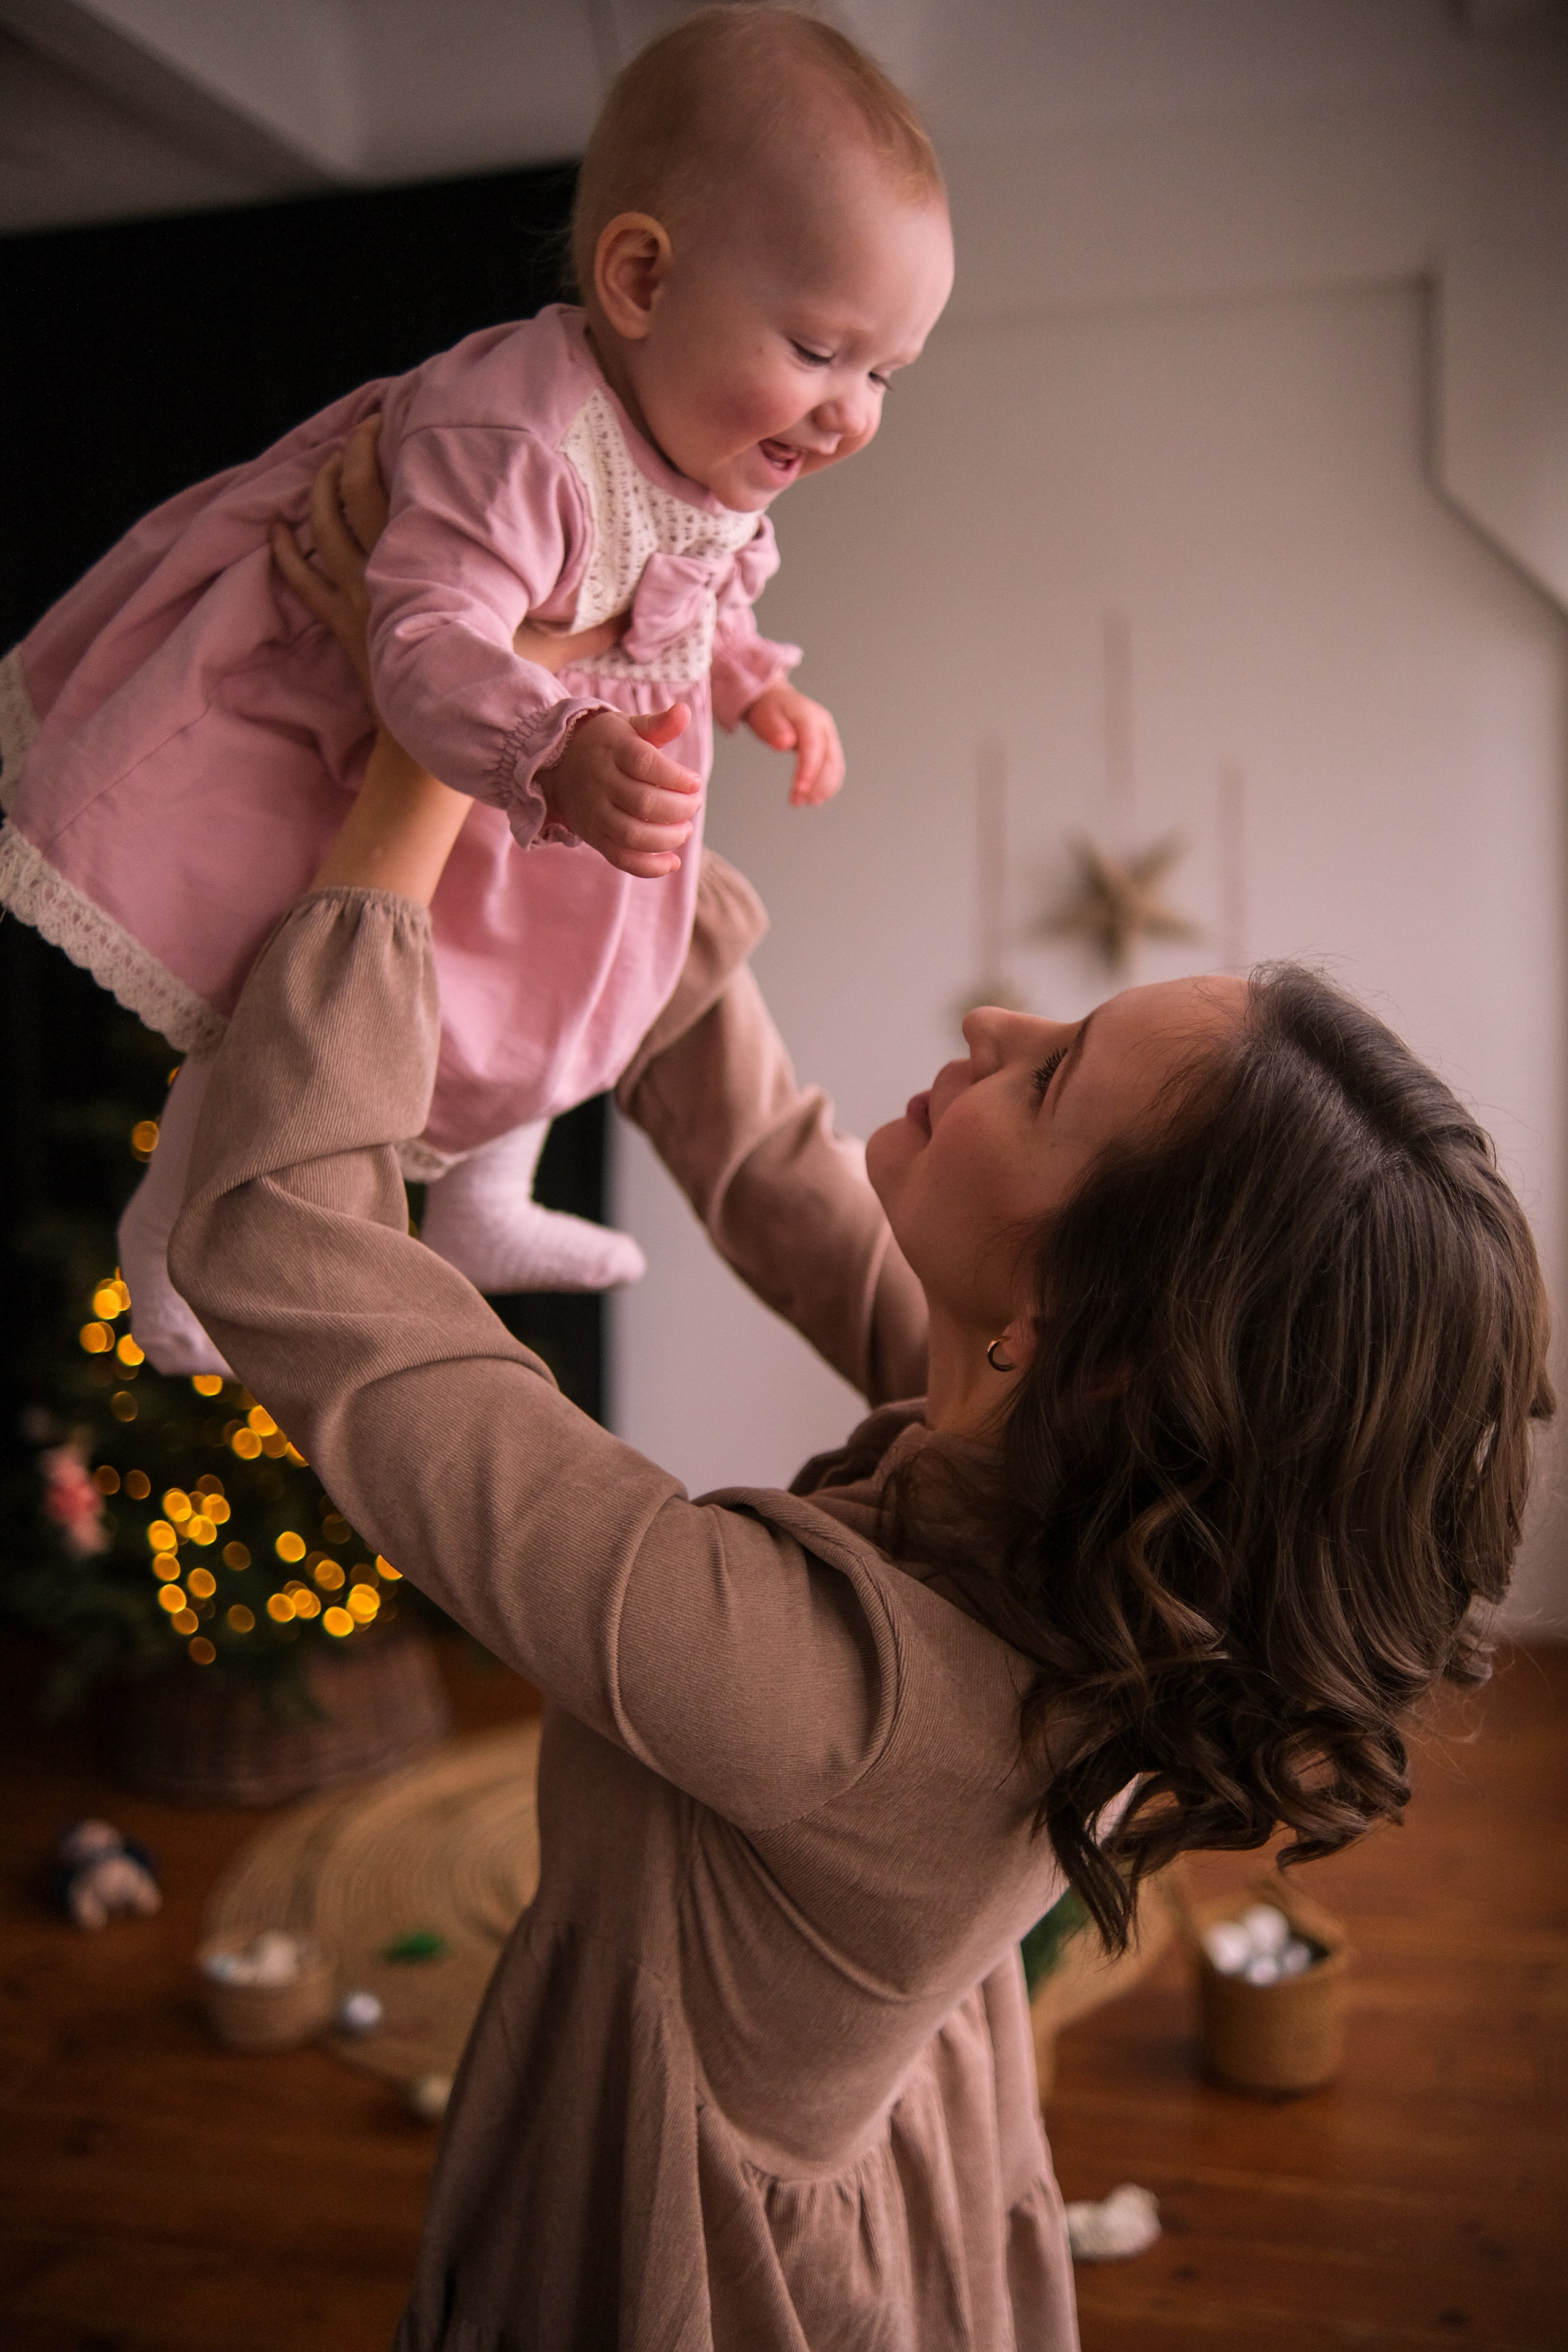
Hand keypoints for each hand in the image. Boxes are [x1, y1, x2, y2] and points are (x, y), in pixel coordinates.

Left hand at [273, 416, 626, 692]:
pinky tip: (276, 529)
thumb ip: (595, 628)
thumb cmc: (493, 689)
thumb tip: (646, 615)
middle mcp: (391, 569)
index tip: (404, 416)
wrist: (435, 742)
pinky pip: (300, 579)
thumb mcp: (550, 652)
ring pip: (323, 525)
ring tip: (325, 464)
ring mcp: (360, 597)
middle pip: (357, 491)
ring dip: (319, 490)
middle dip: (359, 450)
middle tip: (371, 424)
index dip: (400, 447)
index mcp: (439, 562)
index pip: (408, 488)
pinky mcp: (342, 625)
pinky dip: (284, 550)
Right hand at [542, 704, 699, 879]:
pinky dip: (650, 867)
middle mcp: (600, 782)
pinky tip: (673, 863)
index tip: (695, 782)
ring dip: (667, 838)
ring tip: (685, 830)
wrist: (560, 766)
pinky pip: (621, 859)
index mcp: (613, 750)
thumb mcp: (628, 727)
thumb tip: (683, 712)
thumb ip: (658, 724)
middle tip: (693, 804)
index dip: (676, 777)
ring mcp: (595, 813)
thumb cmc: (607, 745)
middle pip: (643, 803)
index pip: (645, 764)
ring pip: (633, 835)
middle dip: (679, 808)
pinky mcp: (594, 837)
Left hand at [743, 681, 844, 806]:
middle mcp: (824, 726)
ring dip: (825, 788)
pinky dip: (828, 784)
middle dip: (817, 784)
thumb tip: (785, 743)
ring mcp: (829, 735)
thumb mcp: (765, 716)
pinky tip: (818, 797)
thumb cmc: (768, 709)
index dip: (808, 771)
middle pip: (829, 759)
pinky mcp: (829, 745)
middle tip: (799, 802)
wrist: (775, 699)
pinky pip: (835, 767)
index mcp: (810, 717)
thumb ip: (775, 730)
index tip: (799, 790)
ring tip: (809, 803)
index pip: (813, 747)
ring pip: (836, 765)